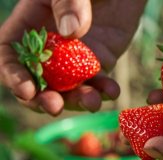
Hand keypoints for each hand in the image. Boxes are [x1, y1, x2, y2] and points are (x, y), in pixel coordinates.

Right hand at [0, 0, 145, 115]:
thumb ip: (68, 4)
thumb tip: (70, 34)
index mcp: (30, 26)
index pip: (11, 57)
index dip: (14, 77)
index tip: (27, 91)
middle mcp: (49, 48)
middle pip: (39, 81)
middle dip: (44, 98)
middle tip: (54, 106)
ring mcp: (74, 58)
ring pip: (69, 88)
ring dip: (78, 100)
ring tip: (93, 103)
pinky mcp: (99, 61)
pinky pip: (99, 82)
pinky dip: (104, 90)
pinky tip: (111, 91)